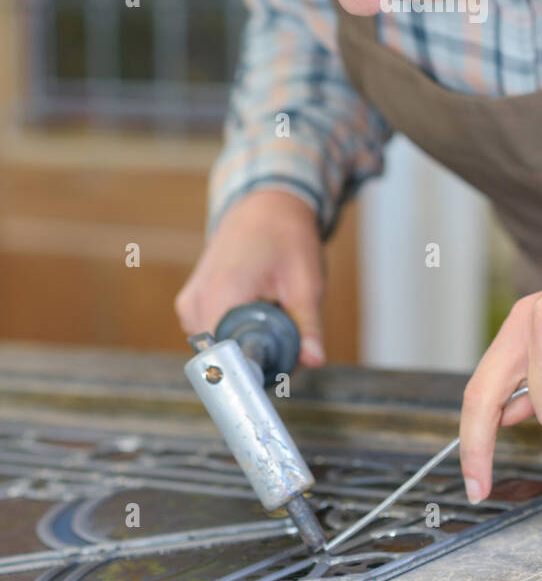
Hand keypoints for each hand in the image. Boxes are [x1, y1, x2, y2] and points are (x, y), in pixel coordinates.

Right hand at [175, 188, 326, 367]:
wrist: (263, 206)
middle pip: (225, 359)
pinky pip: (214, 336)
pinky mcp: (190, 305)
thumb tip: (314, 361)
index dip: (257, 373)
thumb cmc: (286, 237)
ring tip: (272, 310)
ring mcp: (189, 305)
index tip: (281, 370)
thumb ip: (307, 326)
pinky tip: (256, 308)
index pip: (227, 361)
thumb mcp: (306, 282)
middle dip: (260, 357)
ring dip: (249, 343)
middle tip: (289, 334)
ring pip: (220, 350)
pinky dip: (238, 332)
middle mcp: (195, 304)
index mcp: (220, 296)